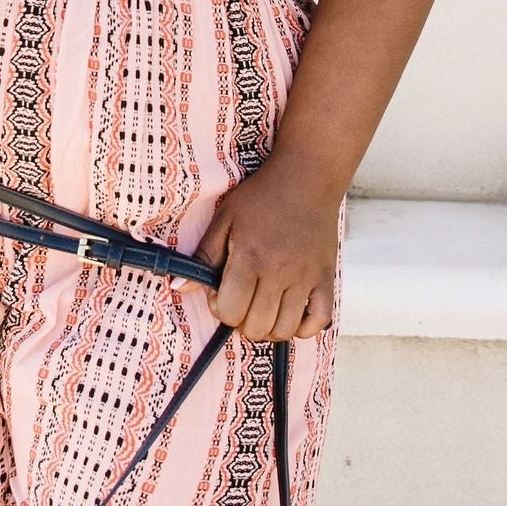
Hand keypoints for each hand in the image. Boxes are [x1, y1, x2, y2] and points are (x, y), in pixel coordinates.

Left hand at [197, 160, 338, 340]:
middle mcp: (280, 271)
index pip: (230, 311)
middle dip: (241, 321)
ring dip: (268, 327)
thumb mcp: (224, 219)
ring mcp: (306, 277)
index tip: (221, 292)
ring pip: (284, 329)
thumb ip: (203, 256)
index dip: (219, 308)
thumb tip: (179, 289)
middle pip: (255, 326)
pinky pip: (319, 321)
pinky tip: (290, 312)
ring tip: (263, 308)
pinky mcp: (326, 278)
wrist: (307, 176)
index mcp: (250, 257)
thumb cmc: (261, 195)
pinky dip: (303, 326)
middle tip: (241, 300)